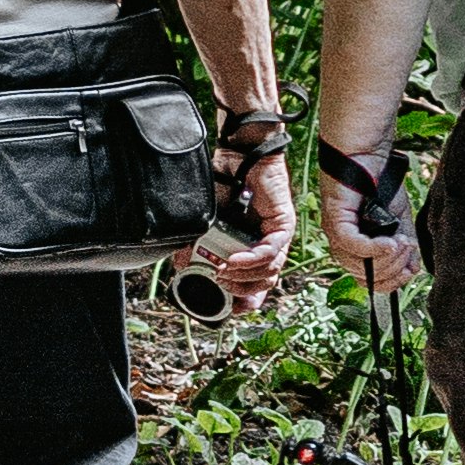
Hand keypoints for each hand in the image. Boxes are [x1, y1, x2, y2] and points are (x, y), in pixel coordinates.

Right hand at [196, 152, 297, 312]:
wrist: (236, 155)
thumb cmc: (222, 184)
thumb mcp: (204, 221)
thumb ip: (195, 245)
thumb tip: (181, 266)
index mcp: (250, 249)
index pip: (252, 286)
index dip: (239, 301)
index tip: (224, 309)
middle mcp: (267, 246)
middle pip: (262, 285)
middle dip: (238, 291)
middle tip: (217, 286)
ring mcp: (277, 237)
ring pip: (268, 272)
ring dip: (242, 277)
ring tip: (221, 272)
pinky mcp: (283, 225)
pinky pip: (270, 252)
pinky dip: (250, 260)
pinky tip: (232, 260)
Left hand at [320, 166, 421, 296]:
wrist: (368, 152)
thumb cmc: (381, 184)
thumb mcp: (399, 221)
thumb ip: (405, 247)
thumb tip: (412, 271)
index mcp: (356, 248)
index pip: (369, 282)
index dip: (391, 282)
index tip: (410, 268)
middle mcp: (342, 244)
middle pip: (366, 277)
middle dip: (394, 268)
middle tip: (409, 247)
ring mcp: (336, 232)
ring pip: (359, 264)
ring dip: (387, 258)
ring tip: (403, 241)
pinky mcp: (335, 219)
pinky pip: (352, 245)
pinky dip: (374, 249)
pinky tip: (391, 242)